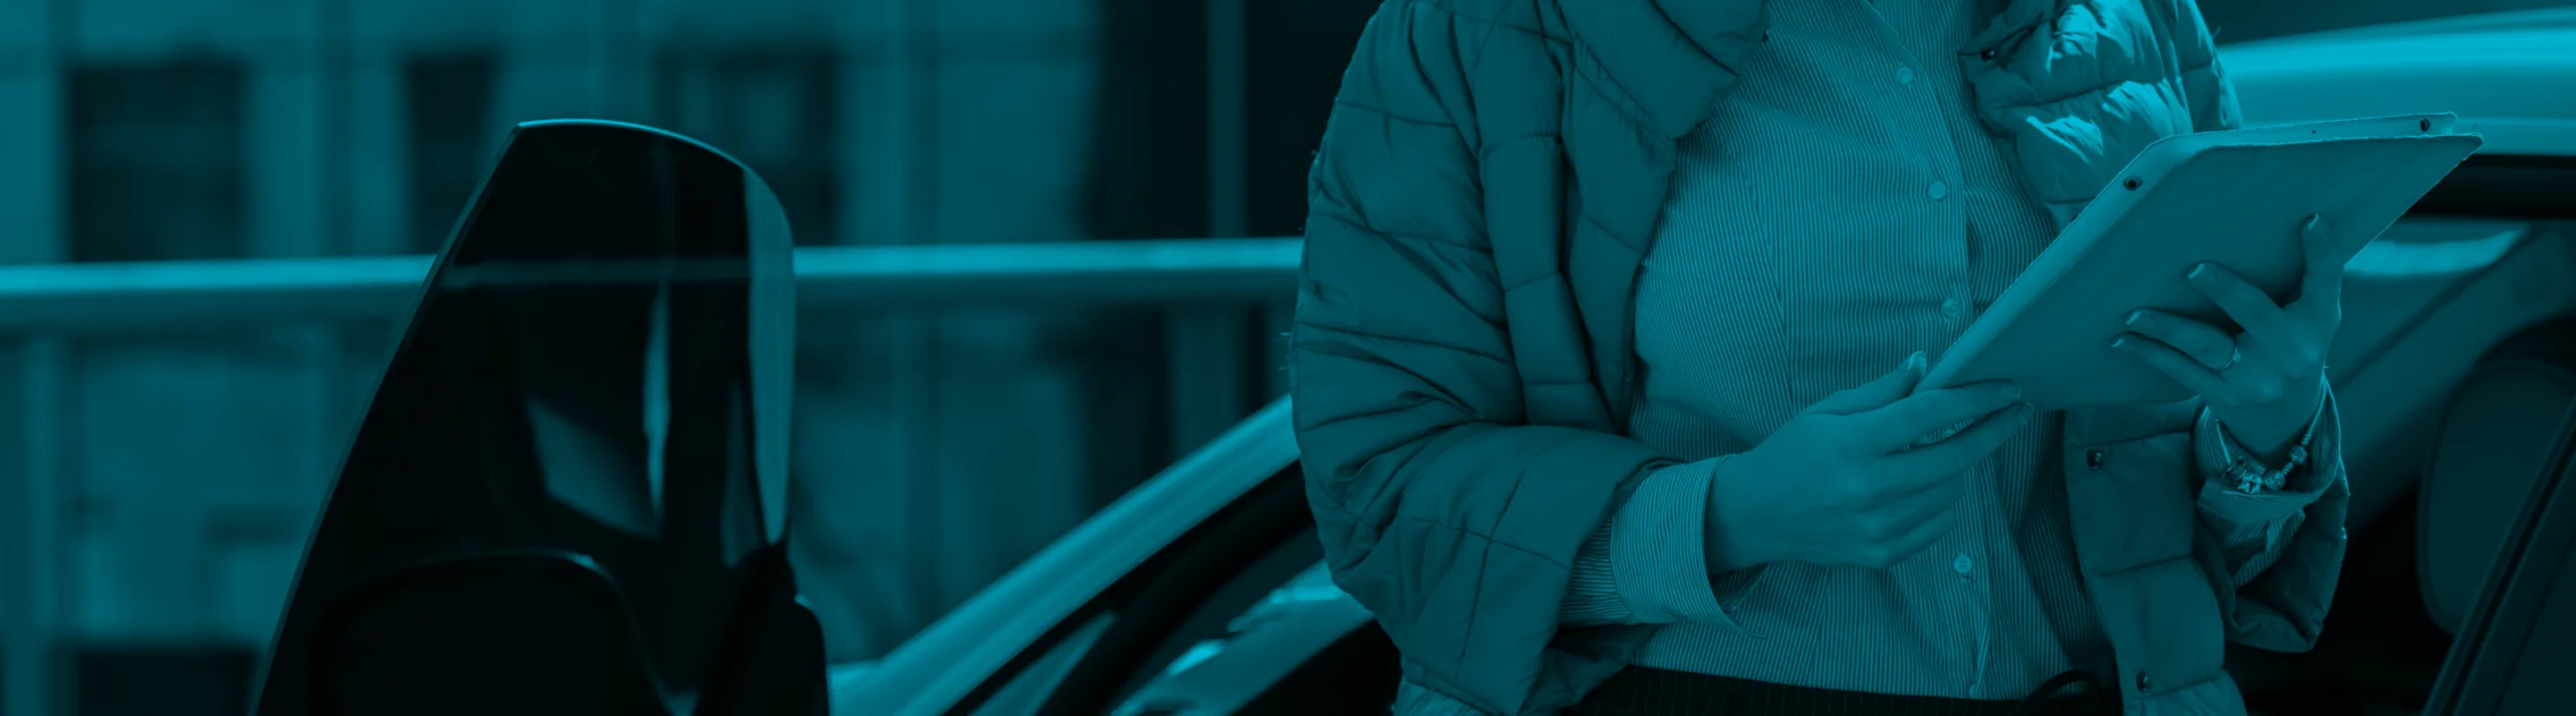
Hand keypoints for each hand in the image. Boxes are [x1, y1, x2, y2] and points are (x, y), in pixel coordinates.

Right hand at [1703, 352, 2033, 570]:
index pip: (1929, 415)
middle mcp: (1867, 489)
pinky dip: (1938, 500)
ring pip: (1950, 491)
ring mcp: (1876, 527)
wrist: (1754, 515)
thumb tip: (1926, 367)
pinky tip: (1918, 486)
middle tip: (2014, 413)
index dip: (1975, 399)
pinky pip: (1938, 523)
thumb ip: (1881, 392)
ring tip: (1935, 453)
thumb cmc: (1789, 455)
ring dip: (1955, 467)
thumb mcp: (1825, 412)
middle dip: (1992, 431)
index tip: (2008, 389)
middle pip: (1954, 458)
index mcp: (1851, 445)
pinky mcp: (1881, 553)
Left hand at [2112, 214, 2339, 456]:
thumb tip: (2284, 217)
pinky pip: (2182, 370)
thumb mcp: (2309, 316)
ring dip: (2168, 328)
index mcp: (2316, 320)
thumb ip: (2302, 279)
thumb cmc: (2291, 344)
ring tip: (2135, 313)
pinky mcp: (2226, 396)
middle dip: (2226, 292)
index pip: (2323, 281)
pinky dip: (2151, 353)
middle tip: (2195, 269)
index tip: (2311, 219)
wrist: (2286, 415)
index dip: (2321, 251)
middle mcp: (2291, 350)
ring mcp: (2258, 377)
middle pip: (2256, 314)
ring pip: (2207, 346)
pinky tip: (2122, 340)